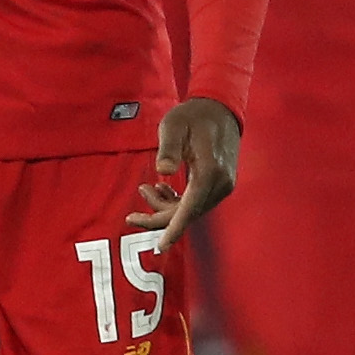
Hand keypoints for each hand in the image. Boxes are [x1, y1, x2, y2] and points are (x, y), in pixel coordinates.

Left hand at [126, 97, 240, 251]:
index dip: (174, 229)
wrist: (221, 108)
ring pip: (191, 209)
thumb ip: (168, 148)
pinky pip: (197, 201)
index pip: (190, 209)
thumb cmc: (194, 115)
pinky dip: (178, 200)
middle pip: (188, 214)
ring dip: (166, 206)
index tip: (161, 246)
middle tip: (131, 215)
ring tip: (145, 188)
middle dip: (159, 216)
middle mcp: (220, 184)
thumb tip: (162, 170)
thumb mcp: (175, 125)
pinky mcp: (220, 183)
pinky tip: (162, 188)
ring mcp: (223, 185)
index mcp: (210, 172)